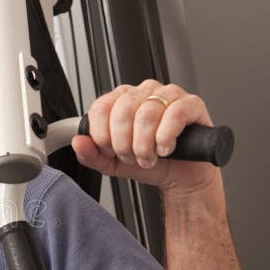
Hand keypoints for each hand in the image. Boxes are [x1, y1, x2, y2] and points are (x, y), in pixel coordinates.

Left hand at [71, 80, 219, 195]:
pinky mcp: (191, 104)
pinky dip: (166, 138)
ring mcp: (168, 94)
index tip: (110, 150)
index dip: (103, 135)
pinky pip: (174, 114)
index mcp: (122, 100)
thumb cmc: (151, 164)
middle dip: (124, 144)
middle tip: (132, 157)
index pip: (101, 107)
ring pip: (146, 115)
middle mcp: (144, 92)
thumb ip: (93, 155)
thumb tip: (78, 142)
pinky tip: (165, 149)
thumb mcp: (114, 164)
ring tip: (148, 157)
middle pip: (122, 112)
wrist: (180, 177)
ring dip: (145, 145)